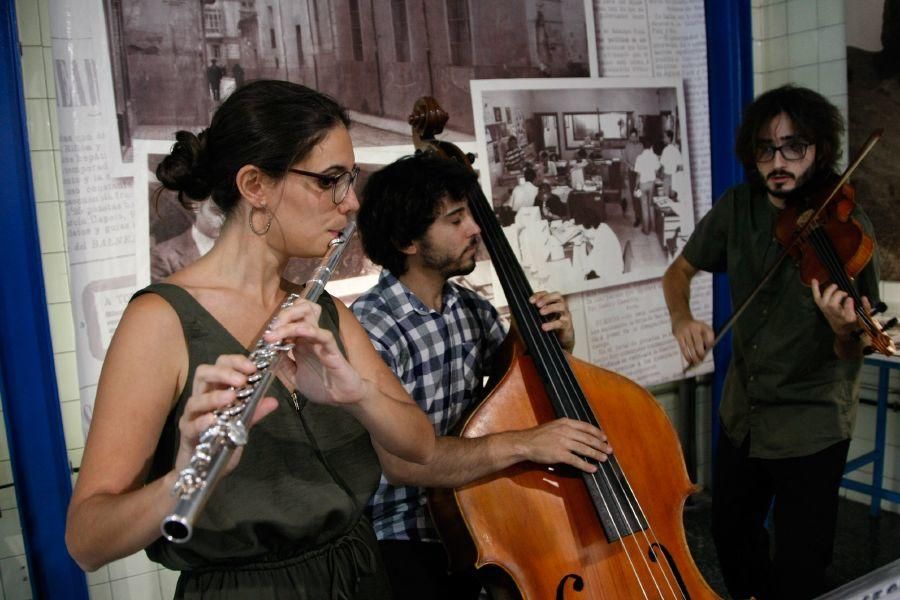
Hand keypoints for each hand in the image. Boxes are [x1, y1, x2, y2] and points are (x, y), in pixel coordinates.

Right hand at [175, 354, 277, 474]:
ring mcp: (191, 416)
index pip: (220, 365)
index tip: (252, 367)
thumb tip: (273, 401)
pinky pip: (191, 425)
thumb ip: (254, 412)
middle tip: (242, 380)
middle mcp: (201, 398)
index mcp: (215, 390)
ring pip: (195, 399)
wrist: (203, 470)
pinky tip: (213, 419)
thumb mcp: (242, 425)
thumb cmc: (220, 441)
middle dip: (222, 372)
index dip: (234, 362)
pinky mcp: (186, 434)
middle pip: (203, 374)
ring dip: (214, 396)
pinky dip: (202, 421)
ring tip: (231, 397)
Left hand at [263, 299, 367, 406]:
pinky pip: (323, 335)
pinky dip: (309, 330)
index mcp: (301, 341)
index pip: (291, 318)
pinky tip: (298, 332)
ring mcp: (321, 341)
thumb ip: (283, 363)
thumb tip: (270, 352)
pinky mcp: (332, 349)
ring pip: (310, 314)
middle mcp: (310, 337)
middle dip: (283, 314)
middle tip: (270, 329)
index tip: (264, 335)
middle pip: (300, 308)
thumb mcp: (294, 376)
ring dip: (290, 319)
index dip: (276, 322)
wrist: (342, 398)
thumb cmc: (321, 386)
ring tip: (275, 332)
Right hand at [512, 418, 611, 472]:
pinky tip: (592, 468)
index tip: (604, 438)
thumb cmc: (538, 435)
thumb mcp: (554, 426)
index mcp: (565, 422)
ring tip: (604, 459)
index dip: (597, 433)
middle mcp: (566, 431)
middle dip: (601, 445)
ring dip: (596, 454)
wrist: (525, 443)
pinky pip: (576, 460)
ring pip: (585, 449)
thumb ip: (567, 428)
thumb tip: (580, 435)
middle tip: (609, 450)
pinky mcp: (559, 454)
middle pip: (588, 438)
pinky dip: (586, 465)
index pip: (586, 427)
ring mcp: (563, 443)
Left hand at [531, 290, 574, 351]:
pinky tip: (544, 327)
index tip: (530, 300)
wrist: (561, 341)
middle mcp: (560, 306)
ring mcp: (565, 315)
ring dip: (550, 308)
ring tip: (541, 312)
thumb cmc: (549, 327)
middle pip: (557, 295)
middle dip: (546, 298)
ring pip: (561, 306)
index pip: (546, 293)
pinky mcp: (567, 325)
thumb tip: (513, 307)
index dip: (539, 295)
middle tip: (537, 305)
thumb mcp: (538, 318)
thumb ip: (528, 312)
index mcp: (552, 303)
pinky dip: (552, 324)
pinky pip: (561, 322)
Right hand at [672, 316, 713, 364]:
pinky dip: (686, 355)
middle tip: (702, 360)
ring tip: (696, 362)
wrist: (680, 318)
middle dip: (701, 353)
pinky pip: (683, 348)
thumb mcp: (702, 328)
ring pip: (690, 347)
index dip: (710, 344)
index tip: (709, 351)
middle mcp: (694, 327)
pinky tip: (689, 360)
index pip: (709, 335)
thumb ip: (707, 338)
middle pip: (699, 342)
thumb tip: (706, 352)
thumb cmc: (694, 327)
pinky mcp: (678, 335)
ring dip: (694, 356)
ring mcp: (685, 331)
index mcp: (702, 325)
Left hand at [811, 279, 866, 337]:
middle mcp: (834, 315)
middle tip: (845, 293)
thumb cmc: (852, 321)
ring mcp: (826, 310)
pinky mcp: (822, 306)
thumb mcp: (864, 317)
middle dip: (838, 295)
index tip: (851, 298)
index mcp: (846, 318)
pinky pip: (817, 297)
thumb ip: (866, 307)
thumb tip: (863, 298)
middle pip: (832, 304)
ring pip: (823, 300)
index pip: (847, 311)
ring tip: (835, 286)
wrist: (840, 328)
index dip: (848, 303)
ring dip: (829, 291)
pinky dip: (815, 288)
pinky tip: (814, 280)